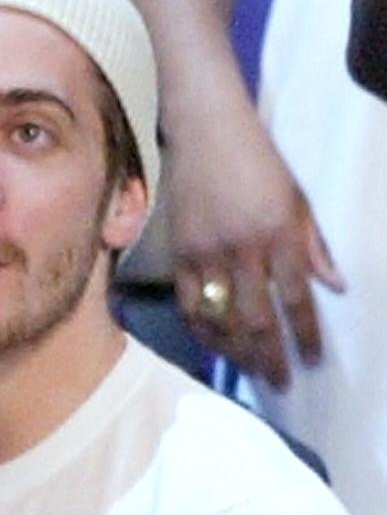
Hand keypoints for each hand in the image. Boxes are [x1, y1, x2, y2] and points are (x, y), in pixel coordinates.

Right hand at [165, 110, 342, 389]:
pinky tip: (216, 346)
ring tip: (250, 371)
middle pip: (256, 318)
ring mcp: (206, 255)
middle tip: (280, 382)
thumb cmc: (258, 161)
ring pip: (221, 319)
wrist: (206, 132)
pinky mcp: (180, 256)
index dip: (305, 333)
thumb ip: (313, 244)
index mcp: (278, 231)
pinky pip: (191, 307)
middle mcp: (242, 249)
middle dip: (270, 355)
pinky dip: (204, 332)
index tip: (313, 359)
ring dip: (236, 352)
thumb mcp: (297, 197)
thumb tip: (335, 285)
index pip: (295, 295)